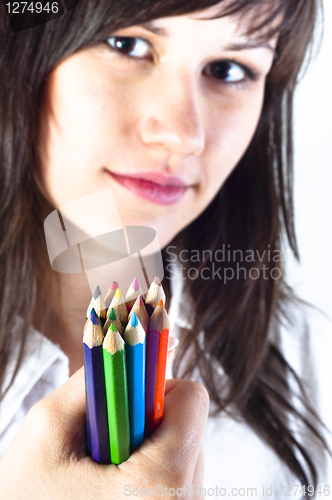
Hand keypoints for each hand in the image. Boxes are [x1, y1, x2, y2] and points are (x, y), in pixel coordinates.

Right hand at [0, 366, 208, 499]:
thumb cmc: (28, 492)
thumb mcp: (50, 424)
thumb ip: (97, 375)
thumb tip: (148, 342)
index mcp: (161, 482)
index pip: (191, 399)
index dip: (154, 384)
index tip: (127, 390)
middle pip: (188, 423)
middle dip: (147, 418)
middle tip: (108, 437)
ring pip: (185, 448)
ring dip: (149, 443)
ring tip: (108, 465)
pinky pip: (179, 475)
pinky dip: (152, 467)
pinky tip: (117, 483)